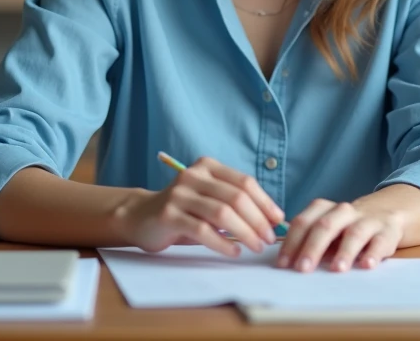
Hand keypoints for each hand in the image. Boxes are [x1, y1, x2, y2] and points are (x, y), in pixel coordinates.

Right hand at [114, 156, 285, 256]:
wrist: (141, 217)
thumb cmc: (183, 210)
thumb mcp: (209, 198)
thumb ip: (234, 202)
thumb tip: (272, 219)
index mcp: (207, 166)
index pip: (244, 182)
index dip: (265, 202)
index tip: (278, 221)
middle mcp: (193, 175)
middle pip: (236, 197)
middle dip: (258, 220)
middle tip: (269, 239)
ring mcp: (179, 194)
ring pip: (222, 213)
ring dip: (245, 232)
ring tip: (256, 246)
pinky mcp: (169, 214)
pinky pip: (203, 230)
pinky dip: (222, 243)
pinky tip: (234, 252)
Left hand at [276, 198, 404, 272]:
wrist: (386, 212)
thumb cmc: (346, 228)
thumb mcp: (326, 229)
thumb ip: (308, 242)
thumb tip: (287, 263)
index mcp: (324, 209)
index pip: (304, 222)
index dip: (291, 243)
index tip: (283, 264)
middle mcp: (344, 211)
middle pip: (326, 226)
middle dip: (312, 248)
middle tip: (303, 269)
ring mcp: (367, 220)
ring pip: (354, 233)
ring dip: (345, 252)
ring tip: (337, 269)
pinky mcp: (387, 231)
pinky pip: (380, 242)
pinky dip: (374, 253)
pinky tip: (367, 265)